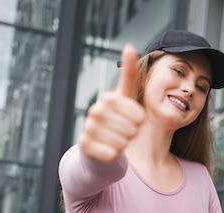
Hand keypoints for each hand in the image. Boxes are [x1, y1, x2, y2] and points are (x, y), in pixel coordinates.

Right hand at [78, 43, 144, 161]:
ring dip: (123, 144)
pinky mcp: (84, 146)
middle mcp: (94, 111)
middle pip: (131, 129)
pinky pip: (112, 154)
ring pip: (122, 143)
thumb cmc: (117, 120)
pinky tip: (107, 149)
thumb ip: (128, 73)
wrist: (100, 145)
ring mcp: (88, 128)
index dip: (139, 121)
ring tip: (115, 139)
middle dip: (132, 134)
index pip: (137, 114)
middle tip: (123, 132)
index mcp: (107, 98)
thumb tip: (128, 46)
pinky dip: (114, 155)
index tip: (133, 120)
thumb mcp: (125, 97)